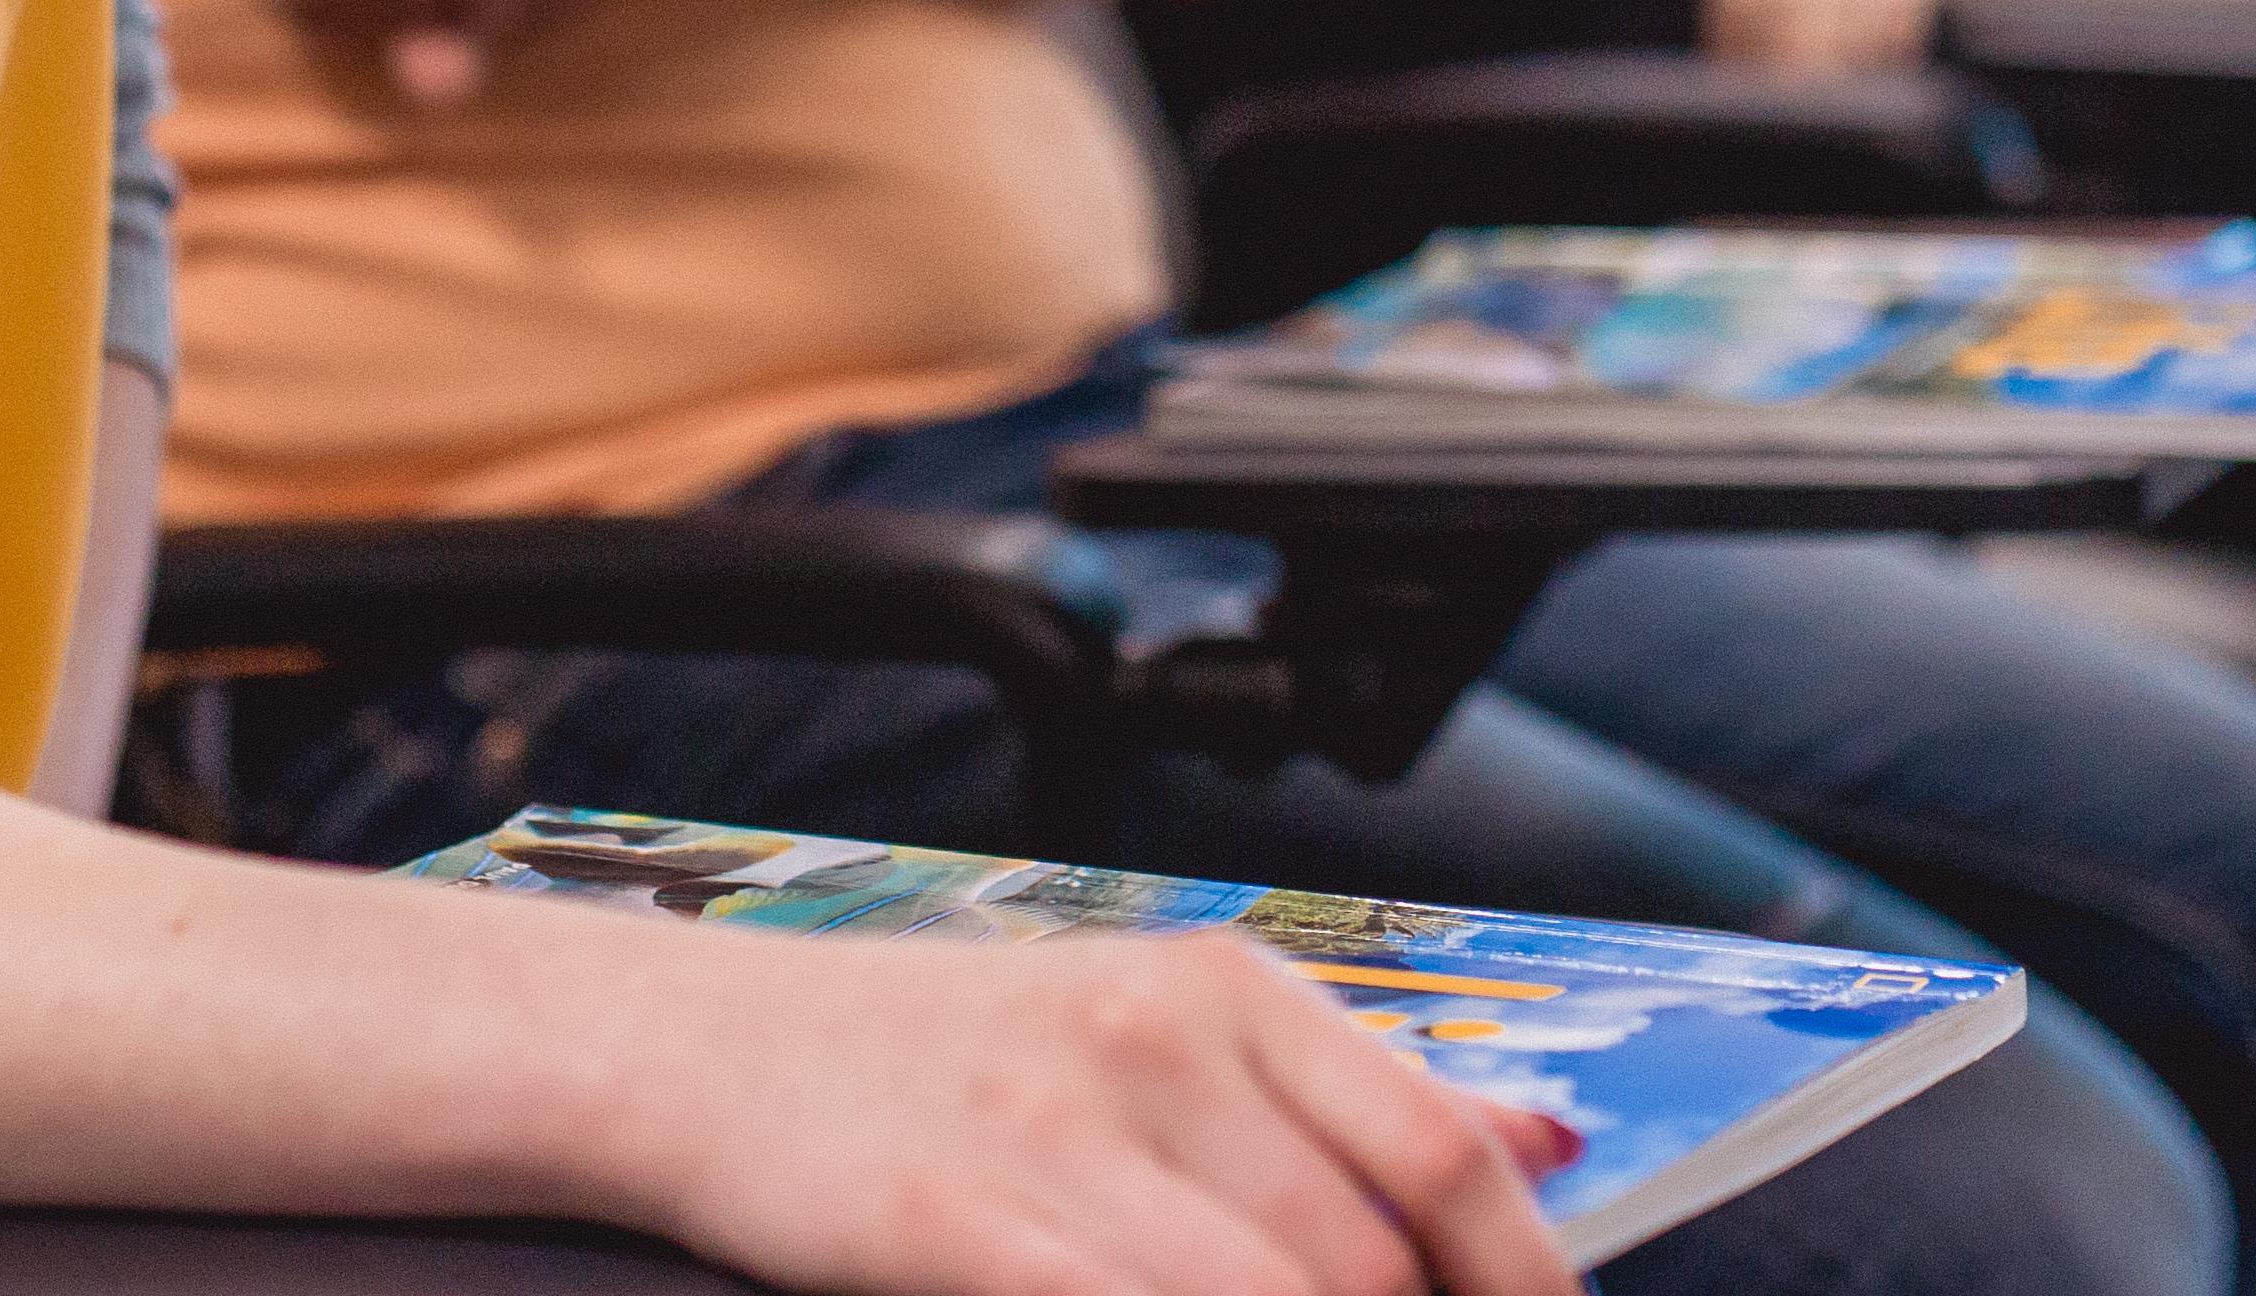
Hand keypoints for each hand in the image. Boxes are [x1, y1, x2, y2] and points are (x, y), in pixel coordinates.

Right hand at [618, 922, 1581, 1295]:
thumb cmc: (950, 1055)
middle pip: (1358, 1261)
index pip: (1436, 1148)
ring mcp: (1059, 1136)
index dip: (1519, 1276)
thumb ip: (1345, 1094)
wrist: (715, 1048)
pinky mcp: (960, 1227)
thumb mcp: (1159, 1029)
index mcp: (1227, 988)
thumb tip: (1540, 1144)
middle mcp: (1160, 1046)